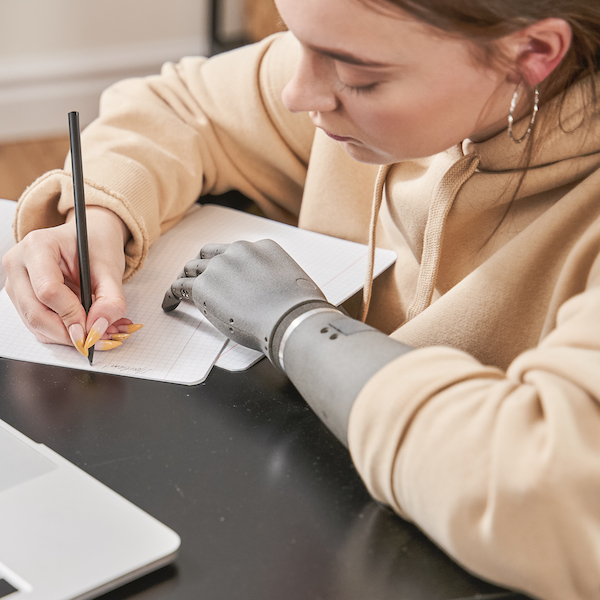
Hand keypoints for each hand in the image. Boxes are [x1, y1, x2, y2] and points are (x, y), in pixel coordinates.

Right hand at [3, 207, 130, 353]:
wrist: (88, 239)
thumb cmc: (96, 246)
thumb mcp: (111, 268)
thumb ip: (111, 299)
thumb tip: (98, 327)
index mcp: (38, 246)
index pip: (48, 290)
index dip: (71, 314)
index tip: (93, 326)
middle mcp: (18, 263)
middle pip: (35, 312)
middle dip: (67, 332)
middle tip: (95, 339)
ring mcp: (15, 282)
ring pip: (34, 324)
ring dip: (66, 336)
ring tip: (97, 333)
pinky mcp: (20, 298)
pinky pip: (37, 325)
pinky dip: (62, 333)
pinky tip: (85, 328)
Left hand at [162, 239, 335, 363]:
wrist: (291, 320)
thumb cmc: (300, 311)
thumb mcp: (295, 283)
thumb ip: (278, 280)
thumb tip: (274, 294)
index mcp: (263, 247)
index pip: (235, 251)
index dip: (225, 264)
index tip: (222, 274)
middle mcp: (239, 250)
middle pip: (209, 254)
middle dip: (201, 266)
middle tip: (195, 279)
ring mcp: (220, 267)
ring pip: (192, 269)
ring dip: (185, 280)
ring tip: (178, 292)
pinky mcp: (204, 287)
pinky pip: (180, 287)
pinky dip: (172, 295)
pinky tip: (170, 304)